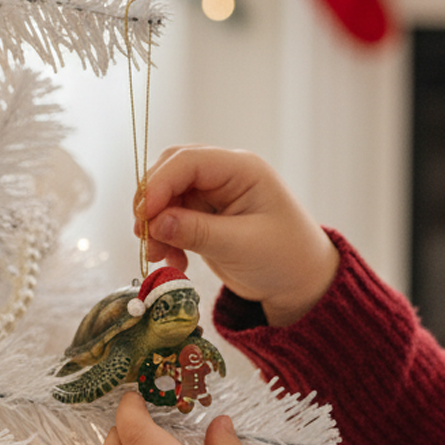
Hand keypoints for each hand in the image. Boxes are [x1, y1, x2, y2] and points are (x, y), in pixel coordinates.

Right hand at [136, 145, 339, 326]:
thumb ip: (198, 232)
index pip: (188, 161)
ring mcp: (214, 196)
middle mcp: (225, 175)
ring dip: (156, 226)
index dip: (159, 184)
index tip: (144, 216)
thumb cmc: (285, 259)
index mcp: (242, 169)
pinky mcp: (206, 217)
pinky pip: (173, 220)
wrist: (300, 284)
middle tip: (144, 237)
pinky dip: (166, 238)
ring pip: (167, 198)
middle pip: (171, 173)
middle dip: (153, 203)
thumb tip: (156, 222)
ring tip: (158, 257)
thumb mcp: (242, 246)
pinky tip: (174, 261)